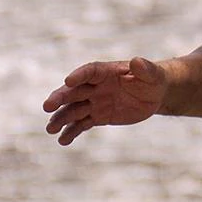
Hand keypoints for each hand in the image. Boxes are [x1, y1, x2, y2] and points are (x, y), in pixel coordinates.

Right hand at [43, 57, 167, 145]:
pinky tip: (63, 140)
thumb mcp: (152, 74)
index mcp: (107, 71)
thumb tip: (137, 61)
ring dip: (61, 118)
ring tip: (50, 128)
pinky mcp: (98, 117)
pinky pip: (82, 124)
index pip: (89, 72)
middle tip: (47, 106)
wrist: (154, 94)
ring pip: (74, 110)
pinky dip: (72, 132)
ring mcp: (95, 102)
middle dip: (61, 98)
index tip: (68, 81)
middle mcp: (96, 86)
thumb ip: (145, 69)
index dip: (79, 75)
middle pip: (75, 91)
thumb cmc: (153, 79)